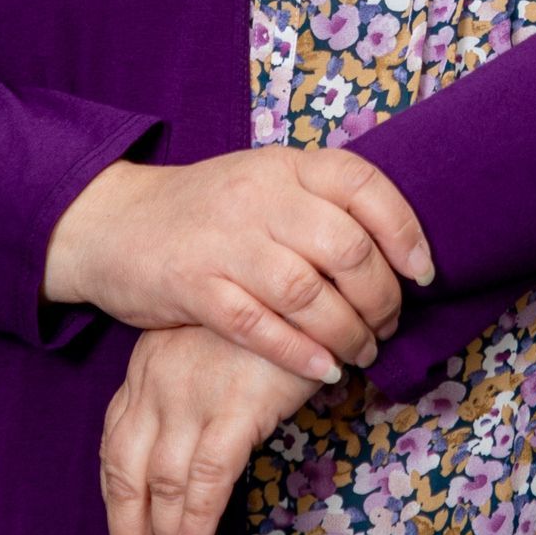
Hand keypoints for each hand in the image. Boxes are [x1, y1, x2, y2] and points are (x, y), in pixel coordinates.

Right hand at [45, 144, 431, 388]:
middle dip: (381, 298)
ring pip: (308, 293)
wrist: (112, 221)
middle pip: (345, 248)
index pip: (364, 184)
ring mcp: (224, 240)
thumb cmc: (207, 211)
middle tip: (388, 325)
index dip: (405, 231)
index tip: (423, 273)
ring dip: (347, 333)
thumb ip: (320, 203)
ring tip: (361, 352)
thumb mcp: (264, 183)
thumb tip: (398, 247)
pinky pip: (259, 326)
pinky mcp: (193, 286)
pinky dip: (300, 353)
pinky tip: (323, 369)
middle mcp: (258, 196)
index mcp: (285, 165)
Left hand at [100, 325, 309, 534]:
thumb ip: (198, 393)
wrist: (305, 275)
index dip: (119, 507)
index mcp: (146, 371)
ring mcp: (192, 395)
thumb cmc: (268, 314)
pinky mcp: (236, 404)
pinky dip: (197, 519)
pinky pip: (207, 475)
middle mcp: (155, 384)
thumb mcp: (215, 348)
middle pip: (125, 476)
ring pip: (161, 484)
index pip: (116, 452)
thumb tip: (199, 450)